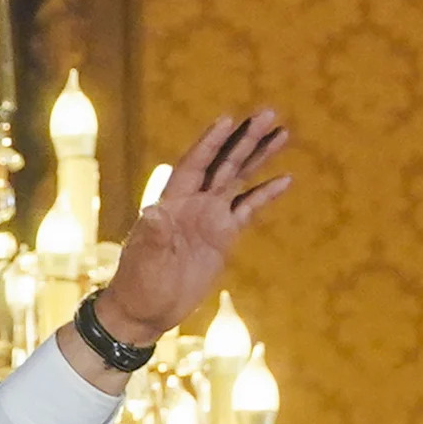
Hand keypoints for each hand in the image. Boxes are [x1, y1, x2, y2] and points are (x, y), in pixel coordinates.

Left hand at [96, 110, 291, 344]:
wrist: (145, 310)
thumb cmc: (138, 284)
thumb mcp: (145, 261)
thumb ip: (154, 236)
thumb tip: (156, 212)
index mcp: (171, 203)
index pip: (193, 165)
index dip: (210, 143)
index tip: (228, 119)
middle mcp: (192, 204)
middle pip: (222, 164)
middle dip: (244, 139)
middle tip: (268, 113)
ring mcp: (209, 218)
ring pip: (238, 179)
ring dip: (258, 157)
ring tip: (282, 133)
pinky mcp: (223, 236)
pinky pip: (248, 209)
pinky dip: (265, 194)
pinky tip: (284, 179)